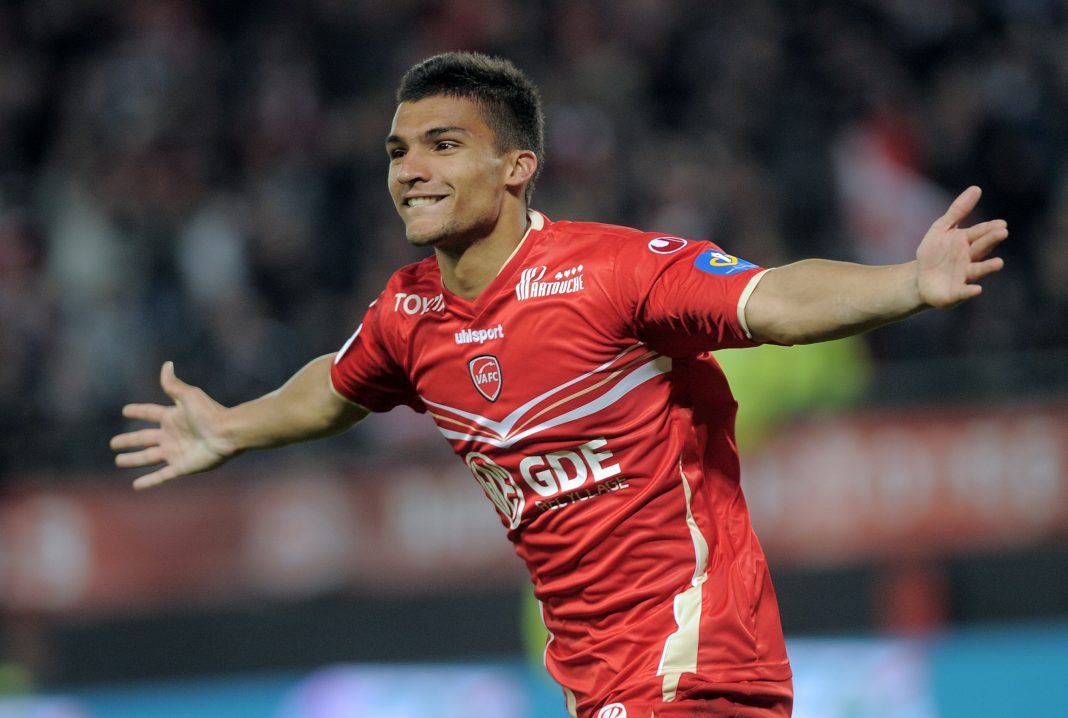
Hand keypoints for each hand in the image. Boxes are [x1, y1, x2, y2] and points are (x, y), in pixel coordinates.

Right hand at [110, 362, 237, 489]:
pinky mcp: (180, 467)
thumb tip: (167, 364)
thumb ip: (173, 384)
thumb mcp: (189, 396)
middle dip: (129, 441)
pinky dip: (148, 481)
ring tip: (118, 461)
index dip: (138, 412)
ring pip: (147, 457)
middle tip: (113, 443)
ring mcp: (175, 452)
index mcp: (172, 417)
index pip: (150, 413)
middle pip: (144, 438)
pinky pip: (160, 476)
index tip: (126, 411)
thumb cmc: (209, 414)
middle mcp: (171, 435)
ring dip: (133, 460)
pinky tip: (136, 486)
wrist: (227, 434)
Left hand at [916, 186, 1007, 308]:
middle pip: (981, 248)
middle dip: (991, 240)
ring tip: (999, 262)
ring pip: (978, 270)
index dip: (988, 228)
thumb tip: (977, 188)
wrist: (919, 279)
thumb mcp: (942, 228)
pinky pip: (964, 291)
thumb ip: (958, 210)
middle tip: (1002, 232)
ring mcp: (964, 276)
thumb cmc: (934, 253)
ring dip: (988, 267)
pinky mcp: (955, 292)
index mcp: (967, 242)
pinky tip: (976, 289)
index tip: (1001, 224)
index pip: (979, 232)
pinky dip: (970, 291)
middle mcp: (970, 258)